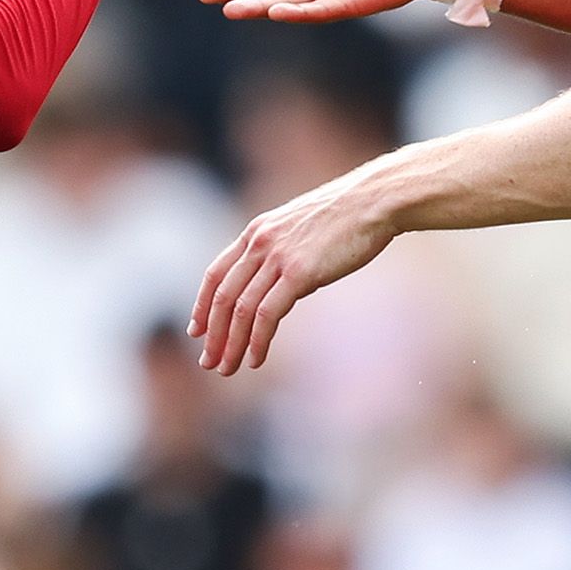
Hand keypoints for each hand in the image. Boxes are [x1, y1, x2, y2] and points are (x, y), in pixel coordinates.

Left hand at [191, 170, 399, 373]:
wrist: (374, 200)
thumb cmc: (346, 215)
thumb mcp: (300, 229)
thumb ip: (282, 253)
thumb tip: (281, 286)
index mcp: (257, 231)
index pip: (216, 273)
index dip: (202, 305)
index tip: (196, 330)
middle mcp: (259, 243)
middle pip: (223, 296)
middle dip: (213, 334)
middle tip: (208, 362)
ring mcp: (277, 257)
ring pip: (241, 309)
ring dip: (231, 344)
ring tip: (228, 368)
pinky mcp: (299, 273)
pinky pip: (267, 314)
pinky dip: (258, 341)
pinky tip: (256, 359)